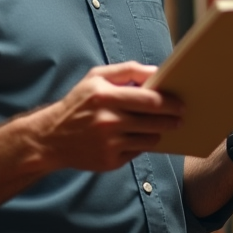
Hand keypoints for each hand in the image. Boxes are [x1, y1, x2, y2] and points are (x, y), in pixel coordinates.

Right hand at [35, 62, 183, 172]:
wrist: (51, 137)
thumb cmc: (78, 103)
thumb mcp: (95, 77)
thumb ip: (127, 70)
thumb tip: (156, 71)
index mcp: (105, 96)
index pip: (149, 99)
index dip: (170, 102)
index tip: (181, 103)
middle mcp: (108, 121)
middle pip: (154, 121)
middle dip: (172, 119)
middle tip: (181, 116)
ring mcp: (109, 144)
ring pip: (149, 139)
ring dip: (159, 132)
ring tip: (162, 126)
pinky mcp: (110, 161)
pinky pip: (137, 152)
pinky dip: (141, 144)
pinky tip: (139, 137)